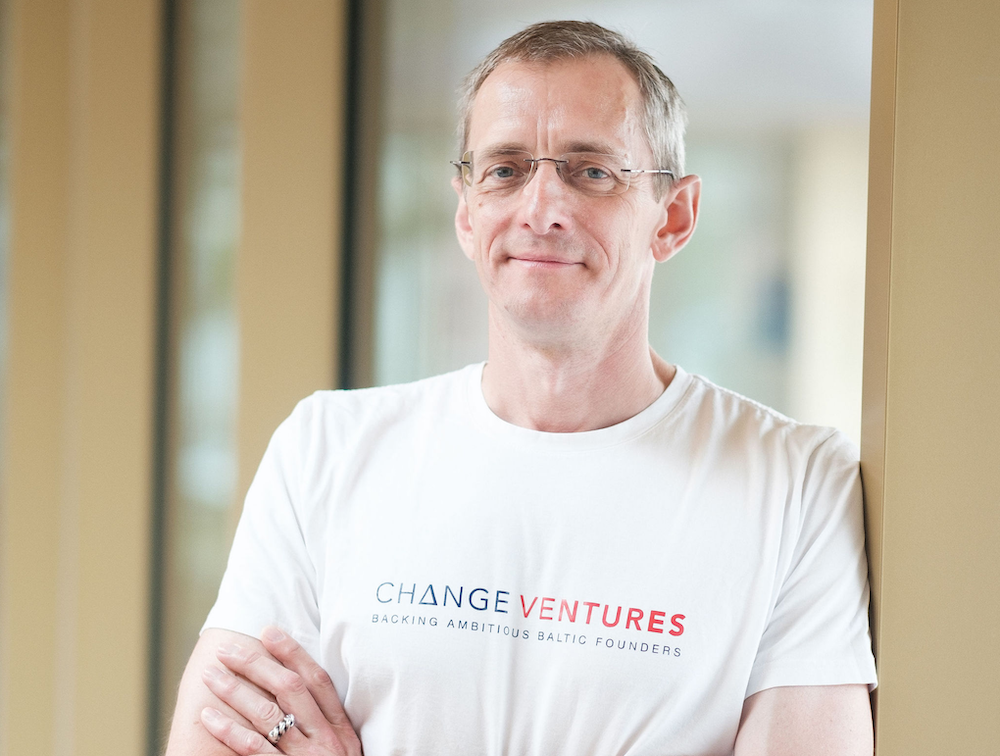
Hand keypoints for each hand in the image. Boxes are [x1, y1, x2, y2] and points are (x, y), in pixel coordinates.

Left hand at [200, 626, 361, 755]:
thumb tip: (297, 691)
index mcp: (342, 730)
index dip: (293, 653)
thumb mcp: (345, 752)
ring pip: (267, 714)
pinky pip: (253, 750)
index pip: (317, 681)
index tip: (269, 631)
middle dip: (257, 664)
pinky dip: (229, 730)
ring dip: (235, 690)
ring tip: (211, 675)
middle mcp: (325, 740)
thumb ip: (327, 725)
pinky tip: (209, 717)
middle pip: (290, 689)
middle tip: (228, 649)